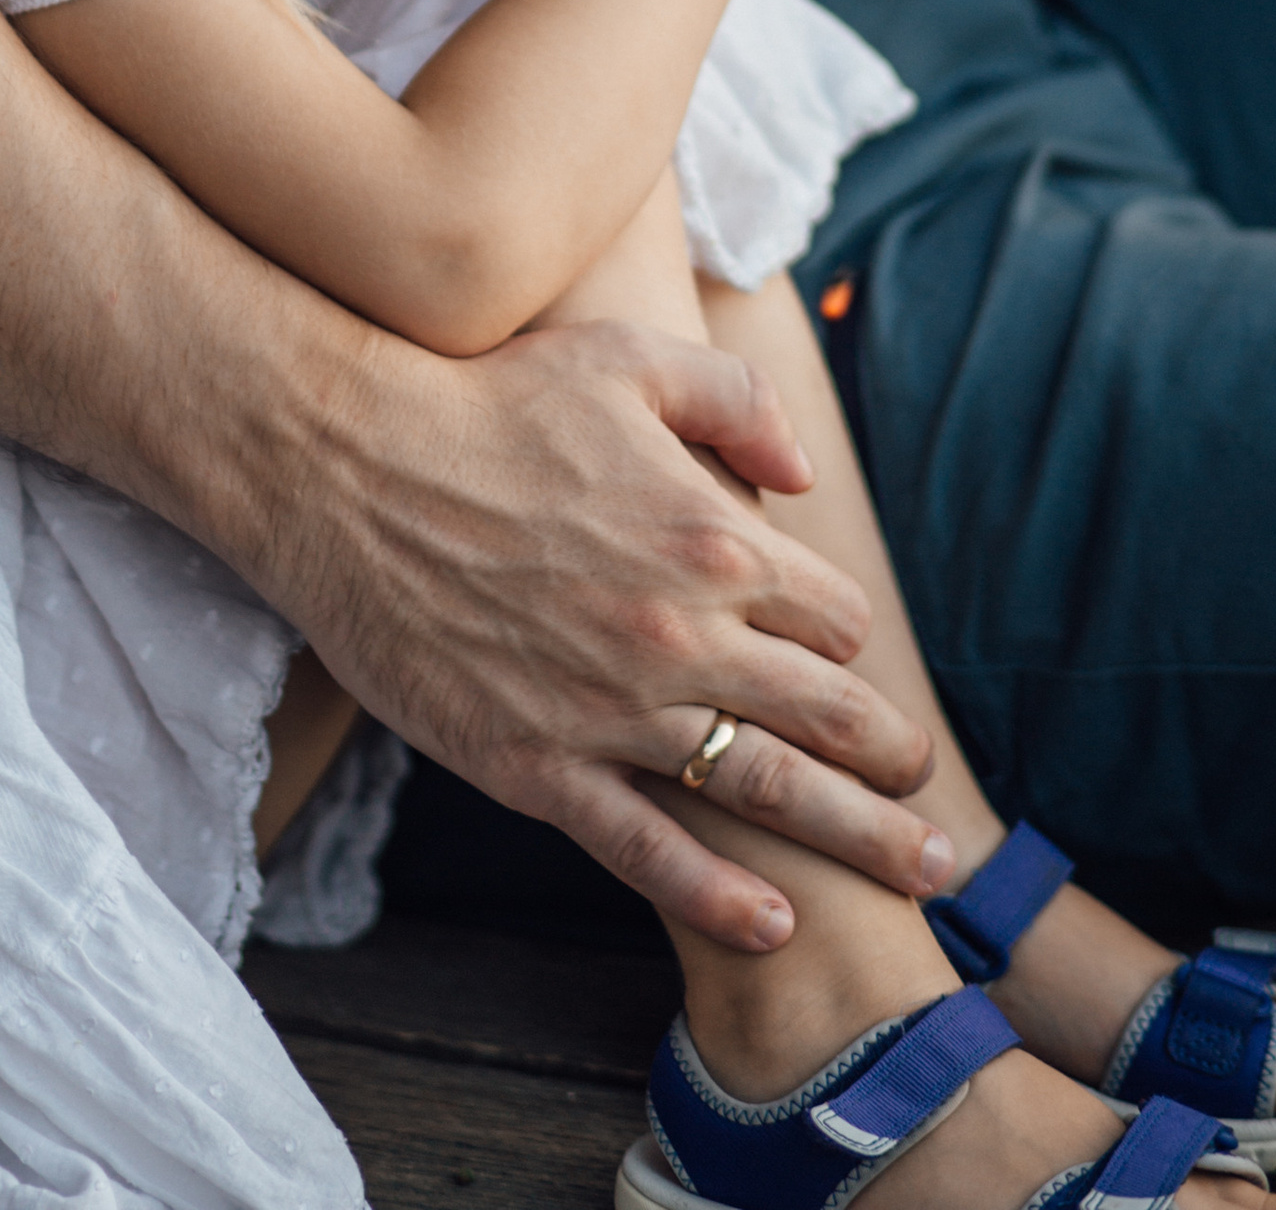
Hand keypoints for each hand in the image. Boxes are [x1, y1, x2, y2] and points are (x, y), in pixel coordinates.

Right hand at [274, 314, 949, 949]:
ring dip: (857, 839)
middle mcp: (679, 634)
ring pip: (767, 793)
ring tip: (920, 880)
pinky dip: (721, 896)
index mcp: (710, 537)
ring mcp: (611, 710)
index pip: (832, 615)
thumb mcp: (624, 354)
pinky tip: (775, 921)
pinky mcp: (537, 765)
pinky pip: (650, 851)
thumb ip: (736, 401)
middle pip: (830, 716)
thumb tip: (805, 474)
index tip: (834, 653)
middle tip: (931, 808)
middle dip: (892, 764)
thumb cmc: (486, 400)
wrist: (343, 468)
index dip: (843, 635)